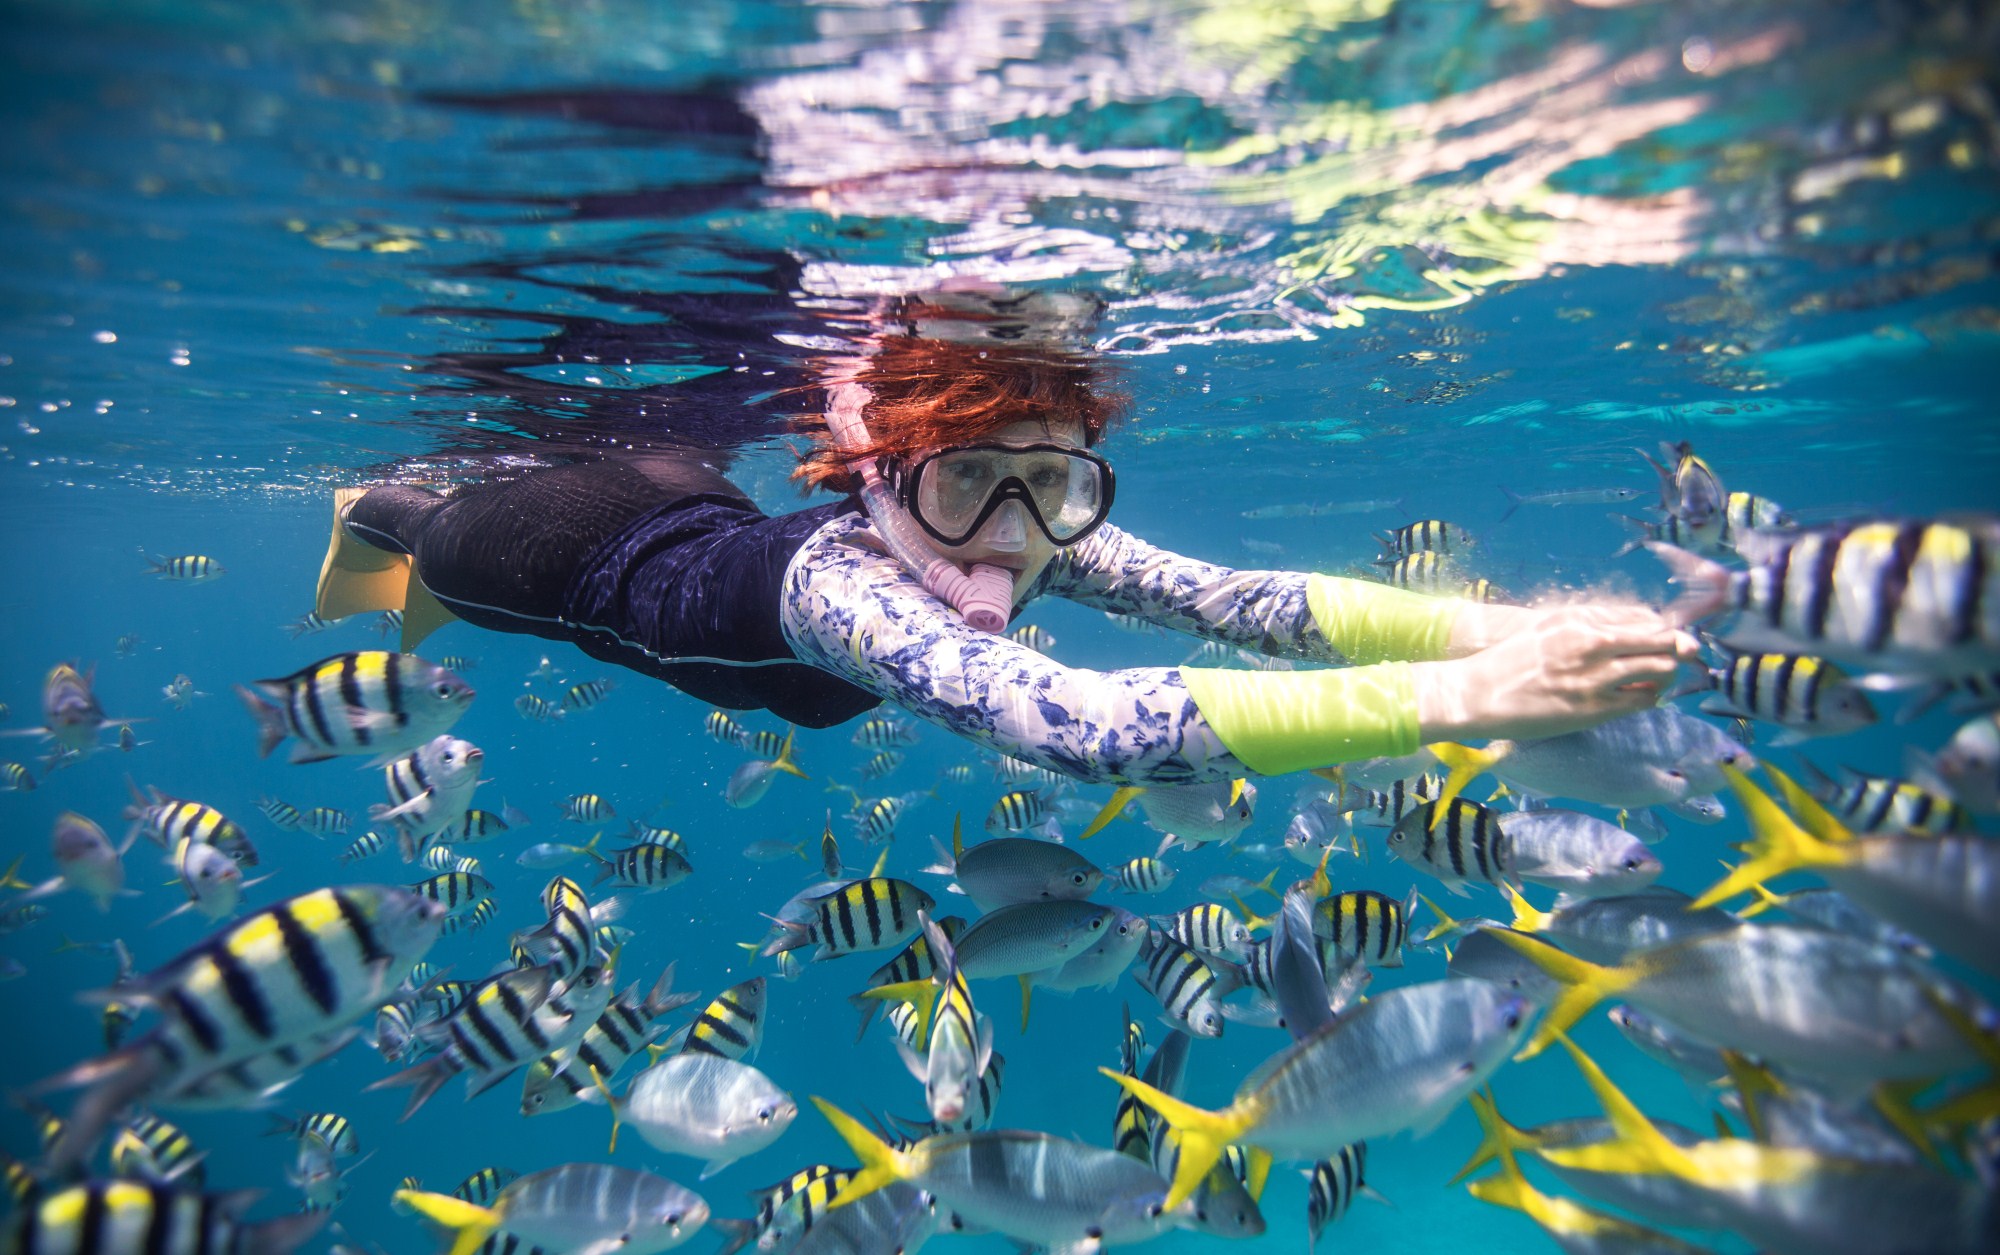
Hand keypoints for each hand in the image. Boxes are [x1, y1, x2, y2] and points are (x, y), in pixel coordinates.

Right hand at [1413, 602, 1699, 742]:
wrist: (1478, 693)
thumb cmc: (1510, 660)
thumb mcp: (1548, 627)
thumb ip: (1588, 625)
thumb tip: (1631, 627)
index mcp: (1580, 620)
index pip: (1646, 619)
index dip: (1664, 629)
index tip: (1668, 638)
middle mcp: (1593, 643)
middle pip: (1662, 641)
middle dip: (1679, 649)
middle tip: (1683, 657)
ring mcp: (1596, 677)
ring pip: (1660, 669)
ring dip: (1669, 674)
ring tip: (1662, 678)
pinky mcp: (1595, 708)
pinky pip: (1645, 700)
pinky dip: (1652, 696)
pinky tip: (1643, 696)